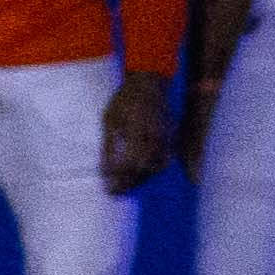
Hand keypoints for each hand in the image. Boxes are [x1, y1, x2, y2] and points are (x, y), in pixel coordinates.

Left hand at [103, 74, 181, 191]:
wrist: (148, 84)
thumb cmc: (124, 100)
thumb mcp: (109, 120)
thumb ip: (108, 146)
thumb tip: (104, 171)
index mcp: (137, 130)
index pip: (130, 163)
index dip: (119, 178)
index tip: (108, 188)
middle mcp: (154, 136)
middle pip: (144, 168)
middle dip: (129, 182)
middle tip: (115, 191)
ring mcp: (165, 137)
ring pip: (156, 166)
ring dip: (141, 178)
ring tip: (125, 185)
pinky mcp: (170, 137)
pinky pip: (164, 160)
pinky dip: (152, 170)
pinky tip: (140, 173)